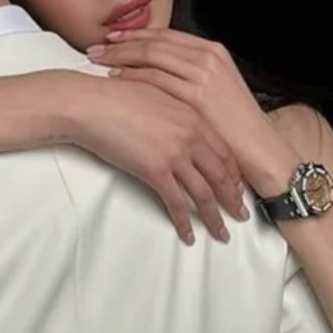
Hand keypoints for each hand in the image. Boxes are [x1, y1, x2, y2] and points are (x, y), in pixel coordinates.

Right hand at [67, 73, 249, 243]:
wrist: (91, 103)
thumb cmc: (114, 97)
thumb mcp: (155, 98)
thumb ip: (173, 115)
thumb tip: (173, 130)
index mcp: (193, 116)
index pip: (224, 150)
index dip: (233, 173)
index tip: (237, 188)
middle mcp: (190, 135)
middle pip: (221, 174)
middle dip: (233, 199)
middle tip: (240, 215)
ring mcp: (174, 153)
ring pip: (203, 193)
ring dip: (214, 217)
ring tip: (221, 233)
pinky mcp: (155, 170)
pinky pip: (175, 202)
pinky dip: (183, 221)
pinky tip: (188, 235)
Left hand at [87, 29, 299, 195]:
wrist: (258, 149)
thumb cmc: (233, 127)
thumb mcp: (215, 91)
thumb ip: (190, 76)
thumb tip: (159, 71)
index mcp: (212, 52)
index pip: (165, 35)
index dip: (135, 35)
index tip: (112, 38)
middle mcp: (207, 57)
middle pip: (153, 42)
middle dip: (121, 43)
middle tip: (94, 48)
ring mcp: (202, 75)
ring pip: (151, 57)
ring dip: (120, 56)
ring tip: (97, 60)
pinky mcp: (196, 96)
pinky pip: (155, 79)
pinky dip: (132, 76)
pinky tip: (114, 78)